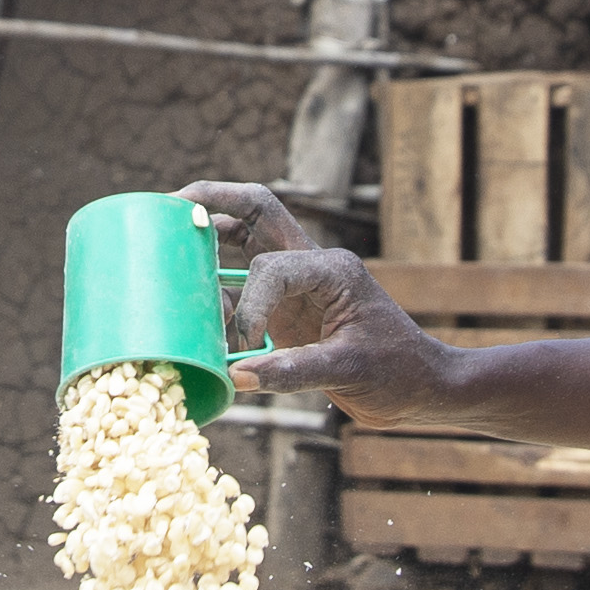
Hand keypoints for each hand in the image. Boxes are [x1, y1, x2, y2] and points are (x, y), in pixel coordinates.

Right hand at [175, 180, 457, 420]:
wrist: (422, 387)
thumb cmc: (397, 372)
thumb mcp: (348, 371)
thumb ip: (293, 372)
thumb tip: (236, 377)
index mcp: (331, 269)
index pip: (272, 267)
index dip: (249, 303)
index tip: (244, 341)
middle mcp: (312, 265)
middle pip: (257, 211)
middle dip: (213, 201)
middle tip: (169, 205)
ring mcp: (299, 284)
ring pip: (246, 241)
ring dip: (209, 240)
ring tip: (167, 245)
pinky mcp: (289, 308)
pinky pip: (245, 286)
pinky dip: (218, 291)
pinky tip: (193, 302)